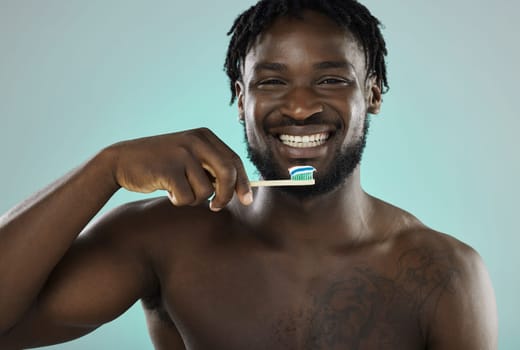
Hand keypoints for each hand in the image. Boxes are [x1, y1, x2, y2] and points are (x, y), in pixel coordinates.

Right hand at [106, 128, 251, 210]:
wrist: (122, 161)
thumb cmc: (161, 164)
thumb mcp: (189, 157)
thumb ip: (212, 167)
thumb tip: (241, 189)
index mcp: (205, 136)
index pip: (234, 160)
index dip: (243, 183)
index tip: (247, 200)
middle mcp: (196, 141)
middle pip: (227, 174)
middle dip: (226, 196)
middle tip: (216, 207)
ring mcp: (182, 154)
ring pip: (206, 190)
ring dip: (193, 198)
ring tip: (177, 189)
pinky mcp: (169, 169)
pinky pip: (186, 197)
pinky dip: (178, 201)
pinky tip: (166, 189)